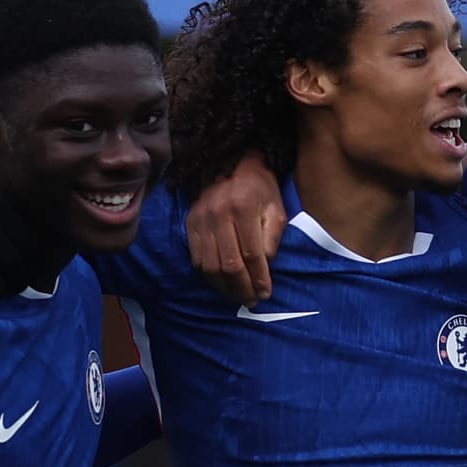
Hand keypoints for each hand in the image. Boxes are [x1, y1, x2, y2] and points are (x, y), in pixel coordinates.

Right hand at [184, 164, 286, 303]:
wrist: (232, 165)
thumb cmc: (260, 190)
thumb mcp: (276, 209)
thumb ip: (272, 239)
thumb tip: (264, 268)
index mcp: (243, 207)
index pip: (251, 254)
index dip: (259, 278)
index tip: (265, 293)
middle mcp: (218, 213)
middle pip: (229, 264)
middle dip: (242, 287)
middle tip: (252, 300)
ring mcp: (201, 219)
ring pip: (211, 266)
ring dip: (225, 287)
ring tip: (239, 296)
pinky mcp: (190, 224)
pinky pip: (198, 259)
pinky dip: (210, 277)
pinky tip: (223, 284)